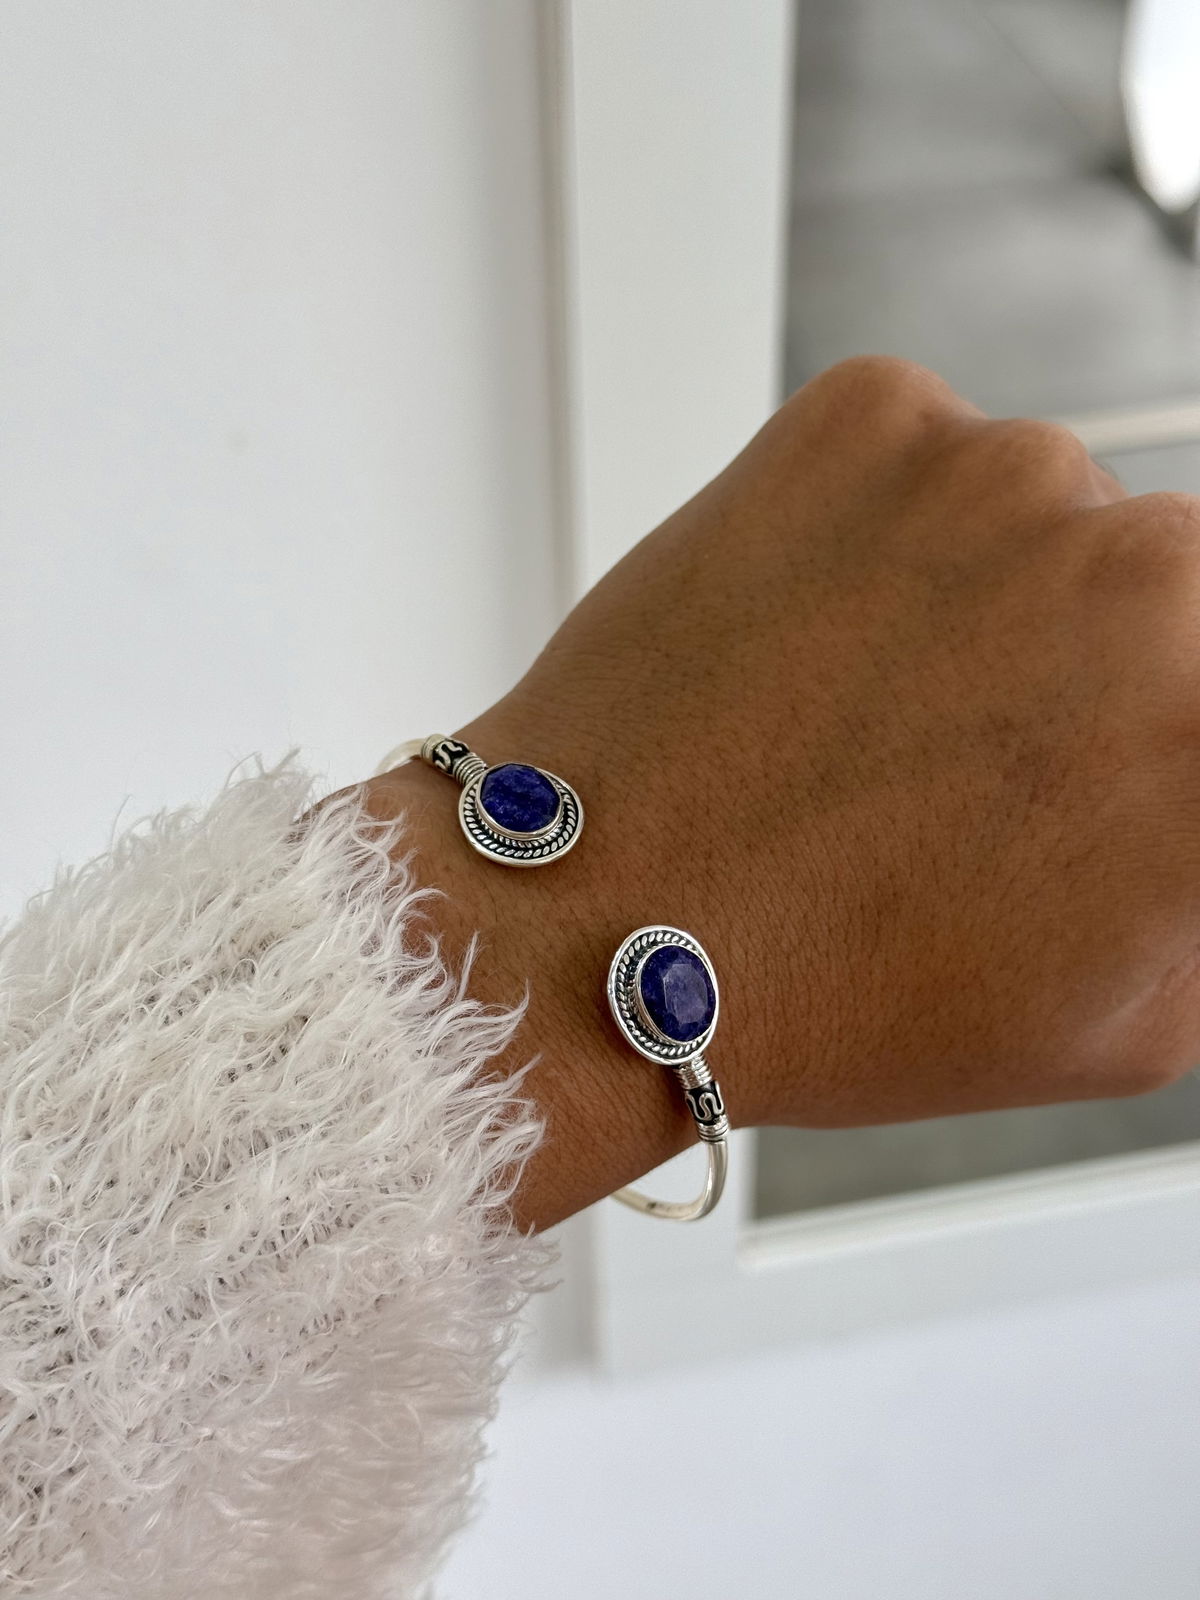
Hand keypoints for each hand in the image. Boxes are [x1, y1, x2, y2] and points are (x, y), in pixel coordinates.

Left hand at [367, 357, 1199, 1225]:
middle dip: (1093, 662)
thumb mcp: (1126, 1019)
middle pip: (1165, 586)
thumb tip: (1195, 786)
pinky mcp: (873, 415)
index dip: (1148, 740)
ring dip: (986, 588)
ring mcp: (1002, 472)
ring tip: (864, 707)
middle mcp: (1150, 574)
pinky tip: (809, 637)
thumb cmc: (842, 994)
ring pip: (1040, 511)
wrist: (600, 920)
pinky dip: (880, 526)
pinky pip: (922, 456)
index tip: (1084, 765)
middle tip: (978, 753)